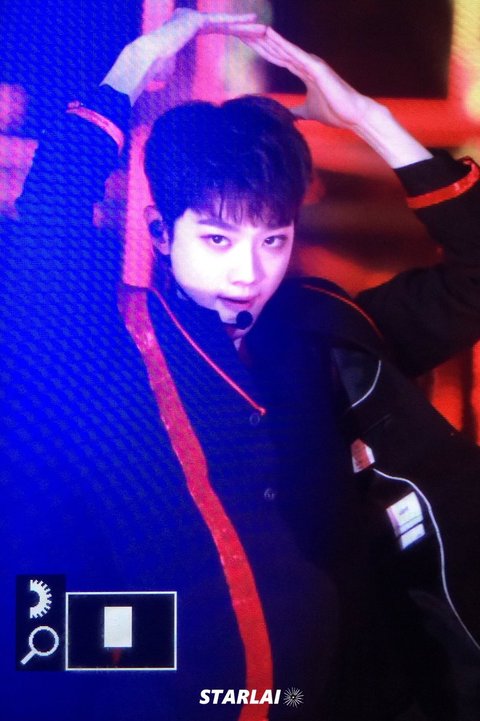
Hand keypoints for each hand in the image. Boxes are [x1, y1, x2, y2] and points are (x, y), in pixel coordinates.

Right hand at [102, 9, 262, 104]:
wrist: (144, 59)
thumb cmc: (151, 69)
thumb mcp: (165, 69)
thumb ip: (169, 69)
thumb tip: (163, 80)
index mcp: (184, 27)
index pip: (213, 30)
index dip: (230, 32)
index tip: (245, 36)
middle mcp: (188, 18)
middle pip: (222, 25)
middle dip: (242, 28)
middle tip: (261, 31)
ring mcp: (192, 17)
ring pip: (225, 23)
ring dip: (246, 26)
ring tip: (264, 29)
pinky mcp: (196, 21)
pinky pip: (222, 23)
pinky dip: (239, 24)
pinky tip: (254, 24)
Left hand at [239, 26, 374, 130]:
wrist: (352, 115)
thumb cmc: (334, 111)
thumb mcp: (308, 113)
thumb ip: (296, 112)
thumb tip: (285, 118)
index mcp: (304, 71)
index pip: (278, 58)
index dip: (263, 50)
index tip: (246, 42)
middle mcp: (306, 63)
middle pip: (277, 50)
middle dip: (260, 41)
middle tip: (240, 30)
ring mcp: (311, 63)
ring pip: (283, 49)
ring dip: (266, 38)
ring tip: (250, 27)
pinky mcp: (316, 67)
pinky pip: (295, 54)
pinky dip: (282, 43)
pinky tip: (269, 33)